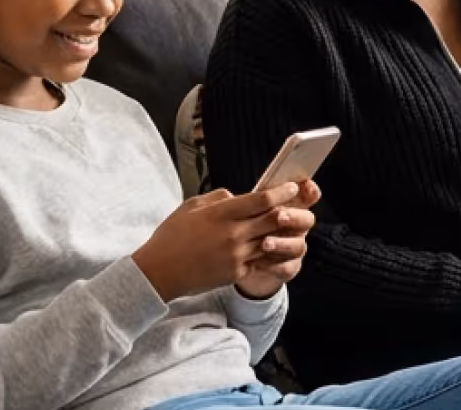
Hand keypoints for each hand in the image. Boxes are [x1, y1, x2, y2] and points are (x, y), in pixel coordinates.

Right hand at [133, 181, 309, 302]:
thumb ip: (217, 198)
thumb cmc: (172, 235)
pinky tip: (275, 245)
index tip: (291, 186)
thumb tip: (236, 195)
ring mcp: (236, 256)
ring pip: (271, 241)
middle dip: (289, 209)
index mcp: (221, 214)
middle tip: (299, 202)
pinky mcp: (236, 272)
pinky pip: (260, 260)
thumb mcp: (191, 205)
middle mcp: (233, 234)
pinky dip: (269, 251)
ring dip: (283, 232)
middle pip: (272, 219)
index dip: (280, 191)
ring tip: (292, 223)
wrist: (160, 271)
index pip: (260, 199)